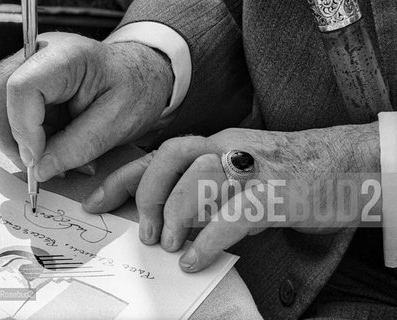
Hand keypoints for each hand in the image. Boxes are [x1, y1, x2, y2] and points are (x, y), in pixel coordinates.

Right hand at [0, 32, 172, 179]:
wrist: (142, 76)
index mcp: (67, 56)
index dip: (22, 129)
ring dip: (22, 143)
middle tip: (35, 169)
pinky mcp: (32, 83)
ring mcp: (32, 66)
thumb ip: (78, 146)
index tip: (37, 161)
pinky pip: (16, 114)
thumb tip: (38, 169)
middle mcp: (40, 53)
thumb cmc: (137, 91)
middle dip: (11, 139)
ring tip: (57, 163)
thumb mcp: (117, 123)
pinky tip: (58, 151)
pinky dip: (32, 140)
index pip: (22, 87)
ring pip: (2, 107)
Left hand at [83, 123, 379, 271]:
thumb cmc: (286, 173)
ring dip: (176, 216)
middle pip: (172, 156)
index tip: (95, 201)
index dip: (121, 178)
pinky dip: (207, 241)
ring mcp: (252, 169)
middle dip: (148, 194)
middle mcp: (228, 149)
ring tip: (171, 245)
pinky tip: (195, 260)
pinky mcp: (273, 195)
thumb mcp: (238, 173)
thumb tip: (173, 220)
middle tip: (147, 232)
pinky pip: (232, 216)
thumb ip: (207, 189)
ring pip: (199, 179)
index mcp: (215, 144)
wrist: (341, 167)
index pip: (157, 154)